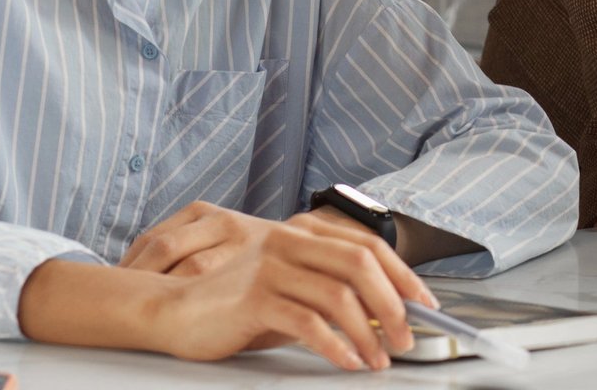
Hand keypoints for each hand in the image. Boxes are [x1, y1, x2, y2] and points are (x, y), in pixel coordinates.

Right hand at [118, 201, 436, 367]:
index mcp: (301, 235)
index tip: (424, 302)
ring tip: (379, 359)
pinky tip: (347, 361)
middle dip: (393, 304)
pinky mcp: (256, 298)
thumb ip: (324, 293)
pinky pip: (309, 322)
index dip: (402, 274)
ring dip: (369, 332)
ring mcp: (272, 268)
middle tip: (407, 337)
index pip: (367, 246)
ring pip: (339, 296)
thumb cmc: (231, 304)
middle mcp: (290, 243)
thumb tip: (378, 316)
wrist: (172, 310)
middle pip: (360, 265)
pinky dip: (336, 345)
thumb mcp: (285, 289)